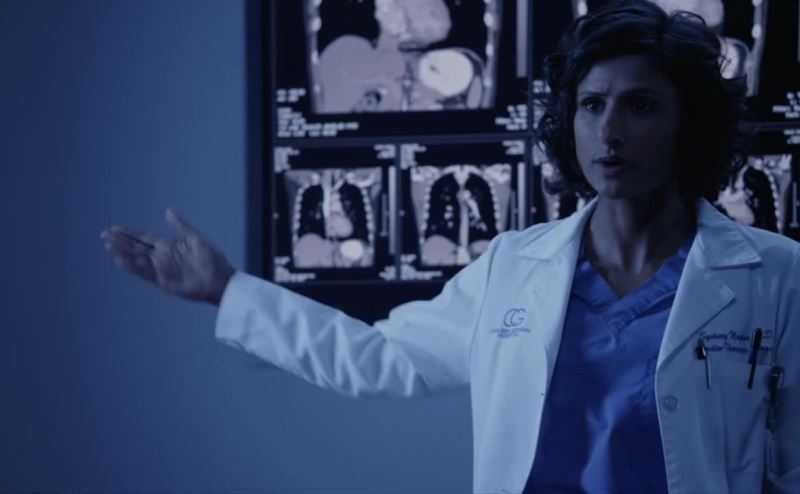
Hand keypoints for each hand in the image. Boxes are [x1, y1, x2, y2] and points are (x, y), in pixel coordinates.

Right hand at [101, 208, 235, 305]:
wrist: (220, 280)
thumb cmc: (212, 259)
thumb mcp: (196, 238)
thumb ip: (180, 226)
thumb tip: (167, 210)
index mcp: (169, 245)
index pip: (144, 237)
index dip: (130, 232)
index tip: (115, 227)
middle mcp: (162, 257)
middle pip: (136, 247)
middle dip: (120, 241)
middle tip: (104, 234)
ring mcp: (161, 269)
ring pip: (137, 259)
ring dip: (122, 252)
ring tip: (108, 245)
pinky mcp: (163, 281)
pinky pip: (144, 273)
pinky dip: (132, 267)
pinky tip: (120, 260)